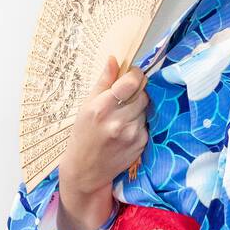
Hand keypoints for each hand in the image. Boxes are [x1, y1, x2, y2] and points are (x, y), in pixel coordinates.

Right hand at [58, 55, 149, 198]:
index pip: (132, 82)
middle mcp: (117, 121)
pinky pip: (147, 124)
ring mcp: (131, 134)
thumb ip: (103, 82)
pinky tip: (125, 131)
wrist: (85, 171)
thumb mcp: (86, 106)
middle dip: (136, 93)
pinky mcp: (140, 144)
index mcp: (101, 108)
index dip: (136, 75)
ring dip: (138, 109)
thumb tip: (115, 59)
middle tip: (124, 100)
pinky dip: (139, 124)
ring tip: (121, 118)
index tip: (133, 76)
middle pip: (142, 94)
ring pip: (146, 109)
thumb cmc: (83, 135)